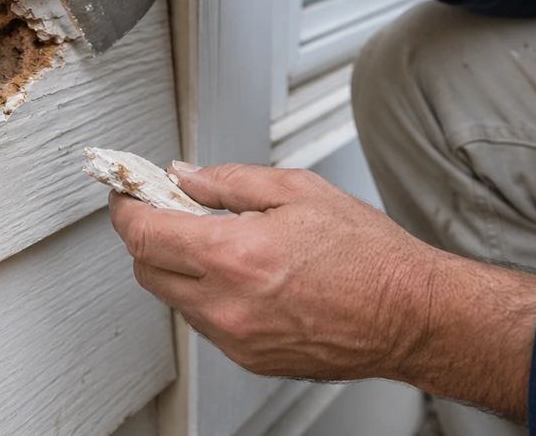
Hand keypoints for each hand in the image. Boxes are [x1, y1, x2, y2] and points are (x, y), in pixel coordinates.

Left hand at [107, 161, 535, 422]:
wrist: (409, 314)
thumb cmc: (368, 255)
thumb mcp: (296, 190)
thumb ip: (228, 182)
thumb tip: (185, 176)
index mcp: (234, 256)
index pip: (142, 233)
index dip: (125, 208)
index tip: (127, 194)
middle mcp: (226, 305)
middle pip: (146, 269)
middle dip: (148, 237)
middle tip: (171, 211)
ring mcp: (236, 338)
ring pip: (174, 298)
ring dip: (178, 267)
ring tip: (219, 242)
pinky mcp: (250, 358)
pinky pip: (205, 322)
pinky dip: (208, 295)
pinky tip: (244, 275)